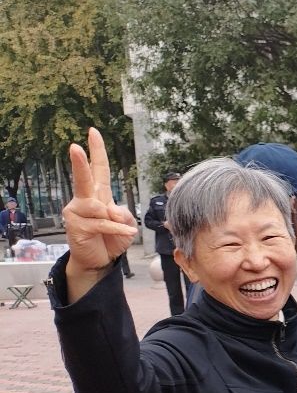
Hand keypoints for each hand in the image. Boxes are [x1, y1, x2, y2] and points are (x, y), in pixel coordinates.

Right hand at [64, 128, 137, 273]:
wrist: (100, 260)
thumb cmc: (113, 238)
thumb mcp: (126, 223)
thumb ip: (124, 213)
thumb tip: (111, 209)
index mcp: (98, 194)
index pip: (99, 169)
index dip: (97, 150)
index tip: (93, 131)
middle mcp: (85, 200)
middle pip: (84, 178)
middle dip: (80, 163)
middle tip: (74, 147)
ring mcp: (77, 213)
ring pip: (98, 208)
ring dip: (115, 219)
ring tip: (121, 228)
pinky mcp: (76, 227)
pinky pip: (102, 223)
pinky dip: (116, 228)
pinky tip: (126, 233)